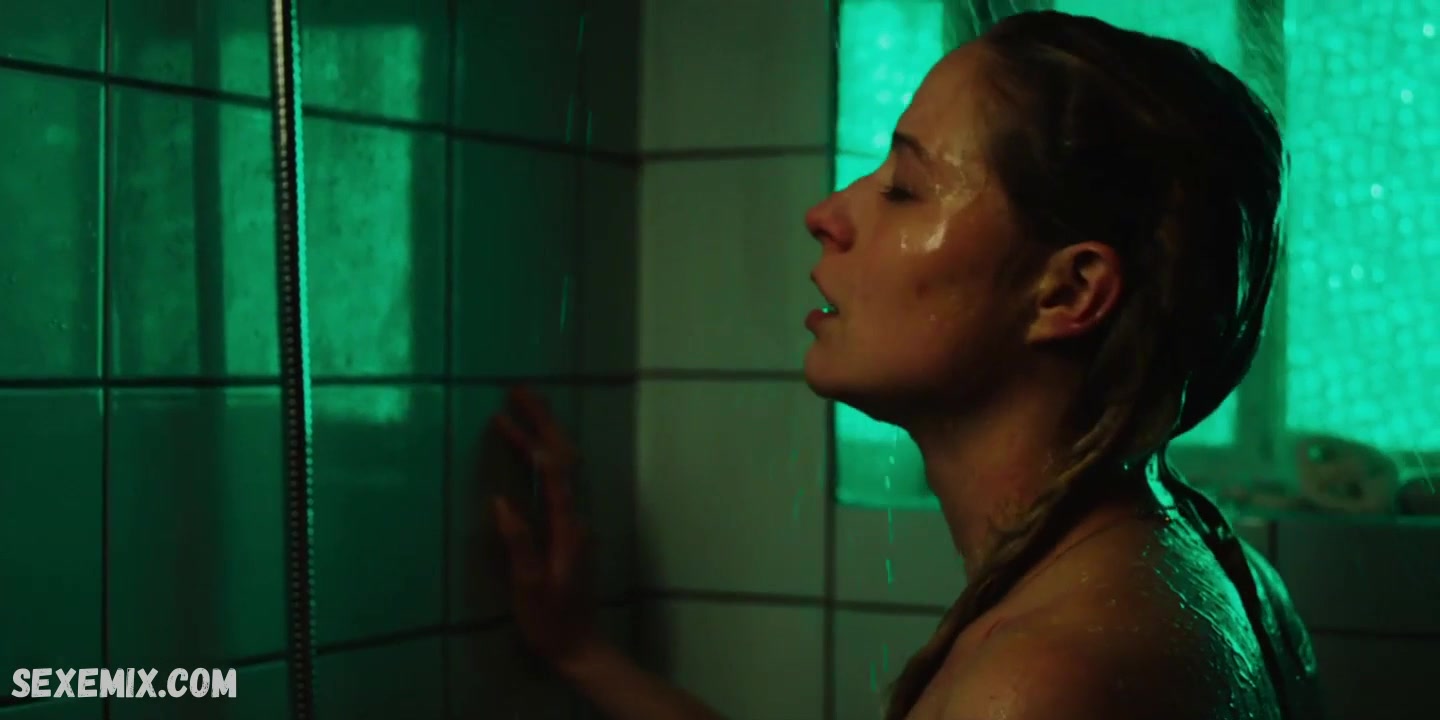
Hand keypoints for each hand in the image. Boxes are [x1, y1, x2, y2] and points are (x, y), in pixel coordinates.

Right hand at [488, 386, 601, 669]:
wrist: (578, 645)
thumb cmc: (550, 621)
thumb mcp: (529, 586)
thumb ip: (519, 543)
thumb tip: (501, 501)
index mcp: (566, 527)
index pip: (554, 471)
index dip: (534, 436)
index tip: (509, 410)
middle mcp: (574, 518)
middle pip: (563, 459)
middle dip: (542, 422)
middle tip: (518, 392)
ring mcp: (573, 522)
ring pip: (562, 469)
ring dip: (541, 437)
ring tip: (513, 415)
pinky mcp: (567, 530)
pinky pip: (557, 483)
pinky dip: (542, 460)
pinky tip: (527, 452)